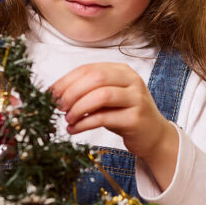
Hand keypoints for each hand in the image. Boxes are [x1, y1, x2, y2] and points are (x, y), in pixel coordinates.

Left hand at [50, 63, 178, 187]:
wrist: (154, 135)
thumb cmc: (126, 115)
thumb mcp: (108, 98)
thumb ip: (89, 91)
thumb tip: (56, 95)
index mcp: (122, 71)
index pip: (89, 69)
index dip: (67, 80)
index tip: (52, 93)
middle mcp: (132, 81)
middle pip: (96, 78)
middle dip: (72, 92)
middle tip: (59, 107)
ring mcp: (137, 98)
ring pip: (102, 96)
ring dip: (79, 108)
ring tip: (68, 119)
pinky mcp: (136, 118)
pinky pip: (105, 118)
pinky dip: (84, 123)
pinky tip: (74, 129)